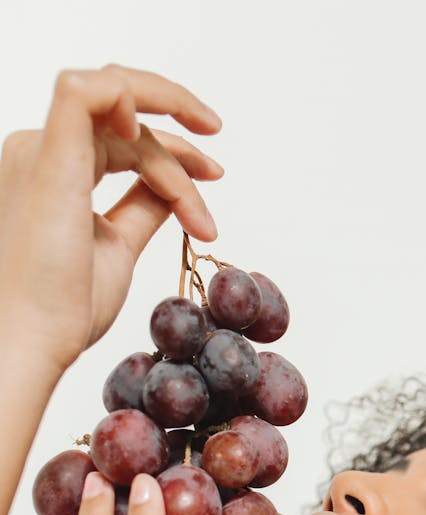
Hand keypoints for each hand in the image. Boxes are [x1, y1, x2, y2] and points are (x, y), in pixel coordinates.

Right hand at [0, 64, 222, 379]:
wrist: (32, 337)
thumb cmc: (63, 309)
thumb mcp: (117, 248)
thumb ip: (142, 210)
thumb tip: (173, 190)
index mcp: (55, 173)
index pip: (120, 140)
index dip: (173, 158)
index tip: (212, 183)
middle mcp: (41, 152)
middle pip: (124, 119)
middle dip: (180, 140)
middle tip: (217, 172)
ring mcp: (41, 149)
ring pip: (118, 102)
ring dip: (171, 132)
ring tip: (206, 180)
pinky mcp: (48, 155)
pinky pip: (85, 90)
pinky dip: (128, 95)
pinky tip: (150, 131)